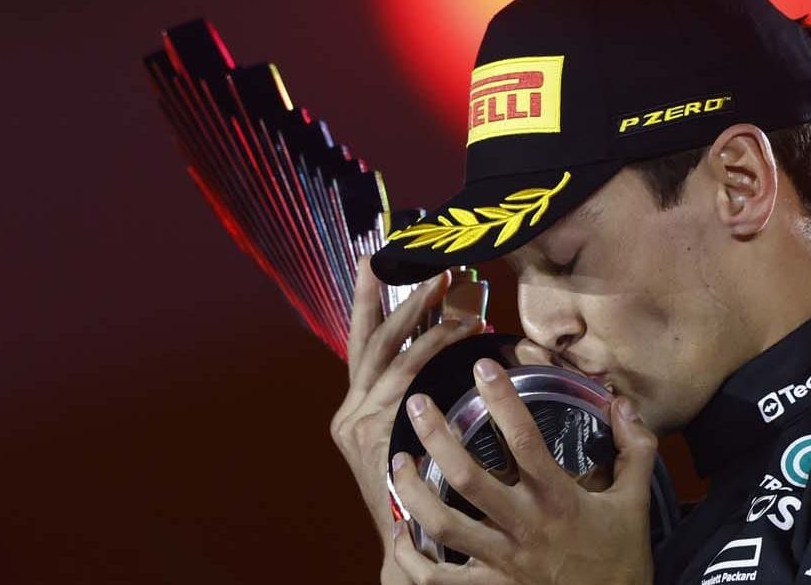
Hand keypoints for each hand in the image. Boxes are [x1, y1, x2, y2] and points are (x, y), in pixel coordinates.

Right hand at [332, 259, 482, 550]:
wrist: (407, 552)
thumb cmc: (421, 496)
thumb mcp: (412, 441)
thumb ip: (420, 398)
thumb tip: (454, 345)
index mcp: (357, 408)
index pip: (362, 342)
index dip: (368, 299)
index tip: (374, 259)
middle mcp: (350, 411)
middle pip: (370, 338)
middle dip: (396, 295)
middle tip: (426, 262)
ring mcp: (357, 421)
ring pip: (393, 353)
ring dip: (425, 316)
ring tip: (452, 288)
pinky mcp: (370, 433)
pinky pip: (408, 378)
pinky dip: (433, 350)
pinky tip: (460, 335)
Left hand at [386, 357, 656, 584]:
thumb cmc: (621, 559)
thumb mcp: (635, 500)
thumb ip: (634, 448)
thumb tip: (622, 402)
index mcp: (558, 498)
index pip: (525, 439)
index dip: (501, 400)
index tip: (482, 367)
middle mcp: (524, 526)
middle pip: (467, 477)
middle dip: (435, 436)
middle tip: (417, 404)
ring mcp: (502, 561)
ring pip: (442, 524)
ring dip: (412, 491)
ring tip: (398, 461)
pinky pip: (437, 579)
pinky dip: (411, 557)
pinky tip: (401, 531)